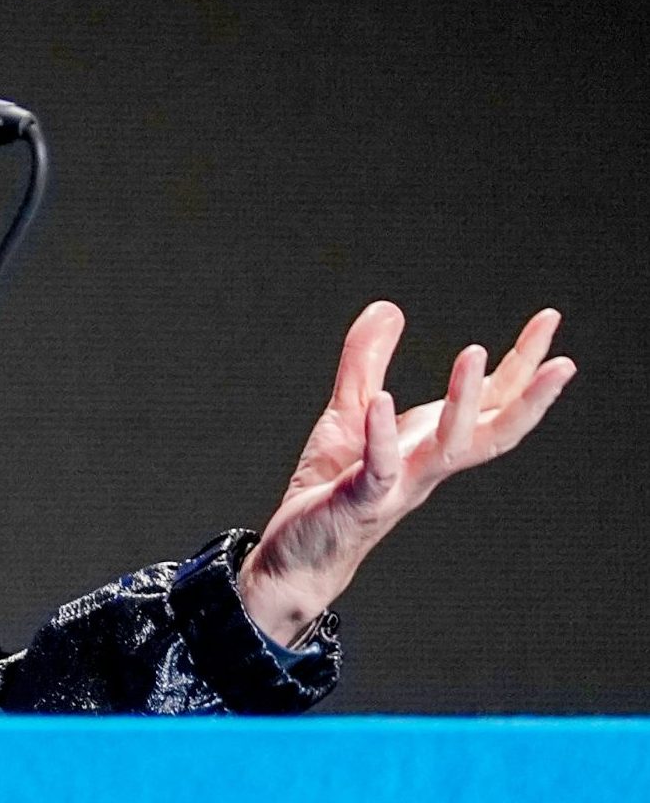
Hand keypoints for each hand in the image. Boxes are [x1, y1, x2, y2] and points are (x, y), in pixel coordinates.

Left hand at [237, 301, 576, 645]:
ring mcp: (400, 484)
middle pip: (494, 429)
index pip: (492, 399)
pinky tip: (385, 401)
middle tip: (561, 360)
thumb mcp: (349, 410)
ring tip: (473, 353)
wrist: (298, 553)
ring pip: (449, 447)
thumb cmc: (332, 485)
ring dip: (463, 402)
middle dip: (529, 395)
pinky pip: (378, 467)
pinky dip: (382, 436)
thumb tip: (389, 307)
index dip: (522, 362)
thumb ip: (367, 360)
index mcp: (433, 440)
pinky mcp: (362, 501)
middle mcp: (429, 464)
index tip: (550, 319)